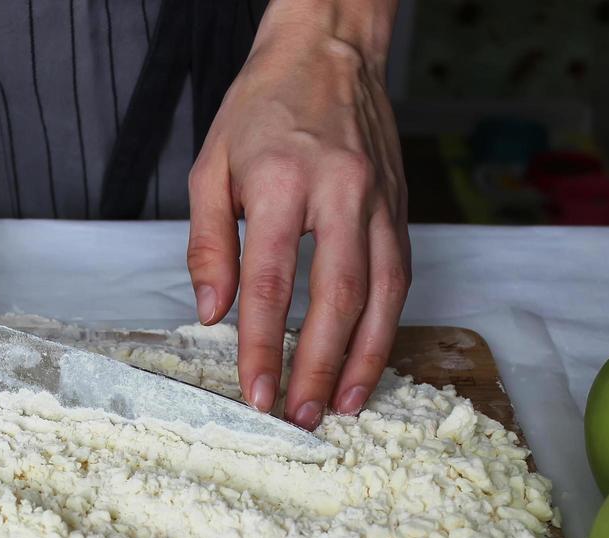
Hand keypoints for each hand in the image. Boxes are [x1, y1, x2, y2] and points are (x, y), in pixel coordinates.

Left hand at [186, 0, 409, 428]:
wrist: (328, 50)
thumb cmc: (261, 108)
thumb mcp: (210, 168)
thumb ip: (208, 245)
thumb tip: (212, 314)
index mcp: (283, 183)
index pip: (269, 284)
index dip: (262, 347)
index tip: (256, 392)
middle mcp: (340, 193)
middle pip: (335, 298)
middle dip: (318, 366)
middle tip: (302, 416)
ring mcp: (379, 201)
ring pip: (381, 294)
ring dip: (363, 357)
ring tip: (343, 405)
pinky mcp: (399, 207)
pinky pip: (399, 277)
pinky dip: (386, 325)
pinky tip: (368, 359)